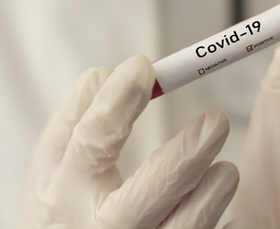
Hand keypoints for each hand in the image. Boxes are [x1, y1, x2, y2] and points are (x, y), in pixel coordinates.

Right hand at [22, 55, 239, 228]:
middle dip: (184, 159)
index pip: (93, 142)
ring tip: (226, 170)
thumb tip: (116, 72)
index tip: (143, 67)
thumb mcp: (53, 158)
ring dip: (209, 197)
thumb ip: (80, 113)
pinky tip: (225, 203)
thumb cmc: (62, 199)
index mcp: (68, 187)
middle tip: (216, 121)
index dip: (116, 102)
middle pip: (145, 196)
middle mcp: (101, 225)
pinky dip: (215, 224)